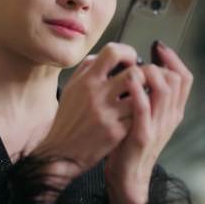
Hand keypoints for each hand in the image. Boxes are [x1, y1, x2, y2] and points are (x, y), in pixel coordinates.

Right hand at [31, 42, 144, 186]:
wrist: (61, 151)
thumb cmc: (68, 118)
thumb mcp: (72, 87)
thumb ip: (88, 68)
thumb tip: (108, 55)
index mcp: (86, 80)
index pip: (113, 52)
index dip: (128, 52)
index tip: (130, 60)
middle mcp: (97, 95)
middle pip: (135, 73)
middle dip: (143, 75)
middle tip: (142, 81)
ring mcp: (107, 114)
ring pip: (141, 96)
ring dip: (144, 96)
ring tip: (140, 98)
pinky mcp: (115, 132)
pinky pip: (137, 116)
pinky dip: (138, 114)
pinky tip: (133, 116)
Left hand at [104, 41, 193, 203]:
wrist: (128, 177)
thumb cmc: (131, 142)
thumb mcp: (147, 117)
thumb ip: (150, 96)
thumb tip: (143, 67)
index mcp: (173, 111)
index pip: (184, 78)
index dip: (173, 59)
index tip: (158, 46)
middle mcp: (170, 117)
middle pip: (178, 80)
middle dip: (161, 63)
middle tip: (144, 56)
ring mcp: (158, 126)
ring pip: (165, 90)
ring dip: (150, 73)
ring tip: (136, 66)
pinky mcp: (142, 135)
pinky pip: (143, 109)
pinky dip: (138, 91)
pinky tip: (128, 79)